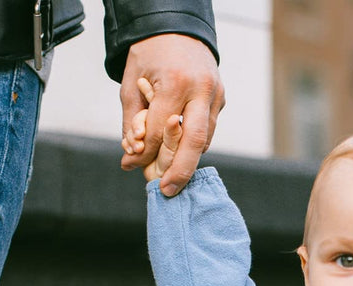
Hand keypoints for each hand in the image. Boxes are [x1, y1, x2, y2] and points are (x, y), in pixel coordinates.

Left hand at [120, 34, 223, 195]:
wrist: (178, 28)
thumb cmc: (150, 54)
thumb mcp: (132, 82)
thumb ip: (131, 121)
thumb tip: (131, 156)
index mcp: (176, 82)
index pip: (159, 129)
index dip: (145, 152)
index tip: (131, 166)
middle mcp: (201, 90)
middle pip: (194, 142)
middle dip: (180, 171)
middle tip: (167, 191)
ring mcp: (216, 96)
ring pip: (204, 140)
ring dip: (186, 158)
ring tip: (170, 174)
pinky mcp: (221, 100)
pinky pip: (207, 130)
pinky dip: (192, 143)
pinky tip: (179, 150)